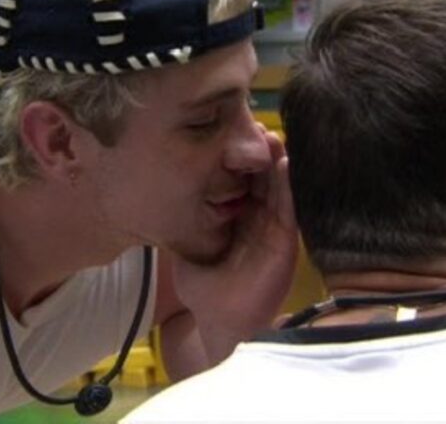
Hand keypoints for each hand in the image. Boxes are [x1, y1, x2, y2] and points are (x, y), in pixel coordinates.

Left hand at [170, 125, 298, 361]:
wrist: (216, 320)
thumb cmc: (203, 284)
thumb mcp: (186, 239)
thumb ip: (182, 212)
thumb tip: (155, 182)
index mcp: (239, 211)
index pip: (244, 174)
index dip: (240, 152)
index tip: (233, 128)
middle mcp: (260, 214)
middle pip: (265, 174)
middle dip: (261, 149)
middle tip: (254, 125)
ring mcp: (275, 226)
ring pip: (281, 185)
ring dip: (278, 160)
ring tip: (270, 136)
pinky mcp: (286, 240)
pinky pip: (290, 208)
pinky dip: (289, 186)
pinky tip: (285, 164)